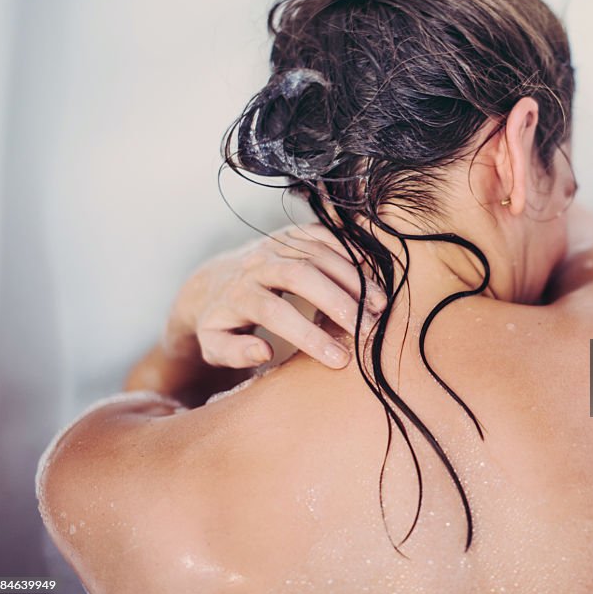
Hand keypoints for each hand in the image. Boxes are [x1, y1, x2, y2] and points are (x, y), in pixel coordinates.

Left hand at [163, 223, 385, 369]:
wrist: (213, 282)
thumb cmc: (219, 323)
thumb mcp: (213, 345)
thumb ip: (234, 352)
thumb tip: (263, 352)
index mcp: (237, 294)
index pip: (274, 312)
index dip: (308, 335)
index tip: (338, 359)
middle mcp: (257, 264)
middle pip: (301, 275)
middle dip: (338, 302)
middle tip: (368, 329)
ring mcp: (275, 245)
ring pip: (317, 254)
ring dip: (352, 278)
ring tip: (379, 306)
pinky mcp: (291, 234)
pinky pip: (323, 235)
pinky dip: (348, 250)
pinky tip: (371, 272)